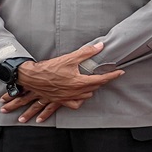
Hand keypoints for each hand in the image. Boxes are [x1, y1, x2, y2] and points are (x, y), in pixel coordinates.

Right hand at [4, 43, 122, 120]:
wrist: (31, 77)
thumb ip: (87, 52)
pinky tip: (81, 95)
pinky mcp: (60, 100)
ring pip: (86, 96)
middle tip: (106, 74)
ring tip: (94, 82)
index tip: (120, 72)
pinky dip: (80, 100)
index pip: (101, 80)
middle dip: (102, 80)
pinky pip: (74, 104)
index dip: (112, 76)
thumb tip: (100, 46)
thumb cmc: (49, 68)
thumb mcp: (70, 58)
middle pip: (95, 88)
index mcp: (79, 82)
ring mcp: (67, 98)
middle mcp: (74, 92)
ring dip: (92, 89)